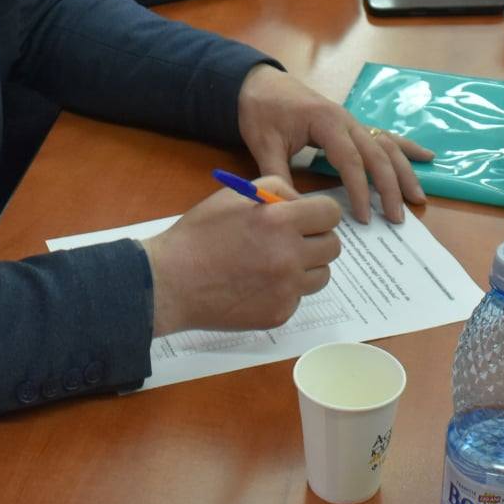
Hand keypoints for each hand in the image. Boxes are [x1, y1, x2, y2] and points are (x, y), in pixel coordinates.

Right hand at [140, 176, 342, 334]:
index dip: (320, 214)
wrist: (171, 282)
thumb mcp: (234, 194)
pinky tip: (258, 284)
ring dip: (305, 267)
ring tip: (274, 263)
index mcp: (280, 221)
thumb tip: (302, 204)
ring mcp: (286, 289)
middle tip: (293, 241)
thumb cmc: (199, 234)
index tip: (309, 218)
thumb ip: (277, 190)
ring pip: (321, 275)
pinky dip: (284, 291)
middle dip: (316, 240)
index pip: (330, 214)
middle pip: (332, 246)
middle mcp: (289, 256)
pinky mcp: (279, 313)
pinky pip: (298, 297)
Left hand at [234, 64, 431, 224]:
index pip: (350, 160)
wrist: (258, 83)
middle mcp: (346, 119)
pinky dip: (405, 147)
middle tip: (397, 218)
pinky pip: (384, 135)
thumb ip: (279, 177)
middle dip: (389, 187)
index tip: (364, 217)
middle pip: (377, 154)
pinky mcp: (353, 124)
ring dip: (404, 172)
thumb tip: (293, 210)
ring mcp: (352, 120)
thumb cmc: (261, 112)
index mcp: (325, 122)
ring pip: (386, 145)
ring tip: (418, 197)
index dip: (358, 190)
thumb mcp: (264, 145)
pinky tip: (426, 157)